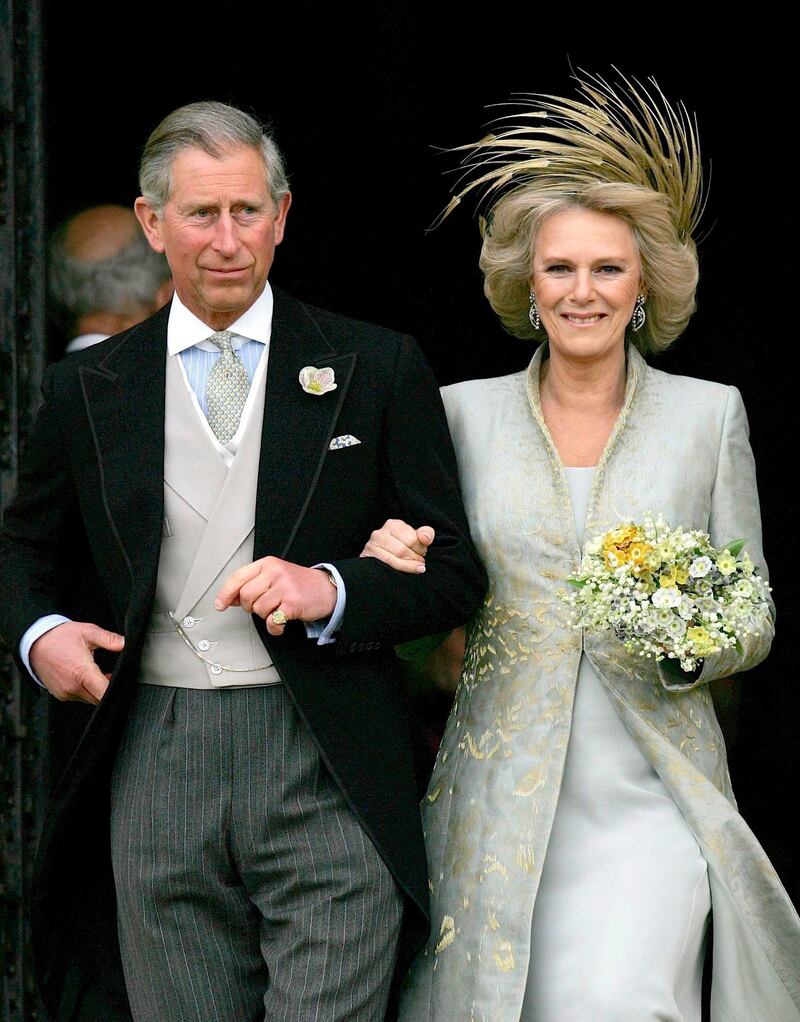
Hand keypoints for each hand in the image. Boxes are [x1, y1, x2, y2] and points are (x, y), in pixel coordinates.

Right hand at [30, 621, 124, 704]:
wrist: (35, 642)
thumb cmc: (60, 637)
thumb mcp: (88, 632)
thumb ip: (109, 639)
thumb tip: (125, 644)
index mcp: (82, 672)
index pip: (104, 692)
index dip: (116, 690)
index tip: (122, 683)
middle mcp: (73, 687)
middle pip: (99, 698)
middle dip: (107, 689)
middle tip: (110, 675)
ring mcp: (65, 693)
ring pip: (90, 699)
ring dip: (96, 690)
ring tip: (96, 673)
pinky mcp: (60, 695)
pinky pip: (79, 697)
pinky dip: (86, 691)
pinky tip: (85, 678)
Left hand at [215, 557, 337, 635]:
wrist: (327, 588)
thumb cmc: (299, 584)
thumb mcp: (275, 576)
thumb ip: (254, 583)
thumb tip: (231, 598)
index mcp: (267, 564)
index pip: (238, 577)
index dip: (226, 593)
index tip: (220, 604)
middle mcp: (275, 573)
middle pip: (246, 595)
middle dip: (250, 607)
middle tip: (262, 607)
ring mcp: (285, 587)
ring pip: (258, 609)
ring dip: (265, 616)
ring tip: (276, 611)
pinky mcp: (293, 603)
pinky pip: (272, 621)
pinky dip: (274, 627)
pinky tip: (280, 623)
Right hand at [360, 519, 434, 572]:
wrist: (382, 557)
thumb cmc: (403, 546)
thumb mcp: (416, 537)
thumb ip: (426, 534)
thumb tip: (425, 539)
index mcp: (393, 524)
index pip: (412, 539)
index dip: (420, 548)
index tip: (422, 552)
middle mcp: (380, 533)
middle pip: (402, 550)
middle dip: (414, 558)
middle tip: (420, 562)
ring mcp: (372, 545)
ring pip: (394, 559)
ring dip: (408, 566)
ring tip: (416, 567)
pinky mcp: (368, 556)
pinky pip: (386, 565)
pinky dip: (399, 569)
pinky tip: (406, 571)